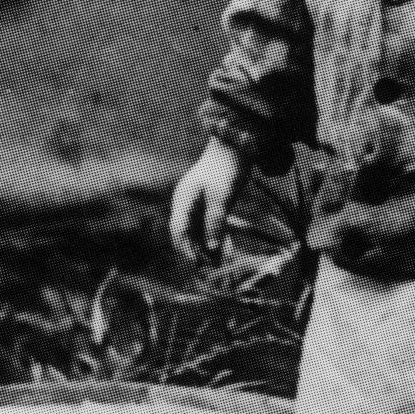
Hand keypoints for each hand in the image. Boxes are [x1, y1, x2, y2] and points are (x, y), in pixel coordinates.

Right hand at [170, 140, 248, 265]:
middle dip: (196, 251)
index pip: (178, 230)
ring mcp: (197, 204)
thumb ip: (216, 221)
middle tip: (210, 269)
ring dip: (207, 247)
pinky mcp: (209, 204)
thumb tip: (212, 247)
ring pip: (198, 231)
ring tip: (220, 263)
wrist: (236, 145)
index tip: (198, 263)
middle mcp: (186, 204)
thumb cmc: (227, 167)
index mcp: (183, 200)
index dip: (186, 249)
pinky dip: (215, 237)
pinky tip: (225, 249)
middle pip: (186, 234)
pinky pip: (209, 225)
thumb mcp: (222, 196)